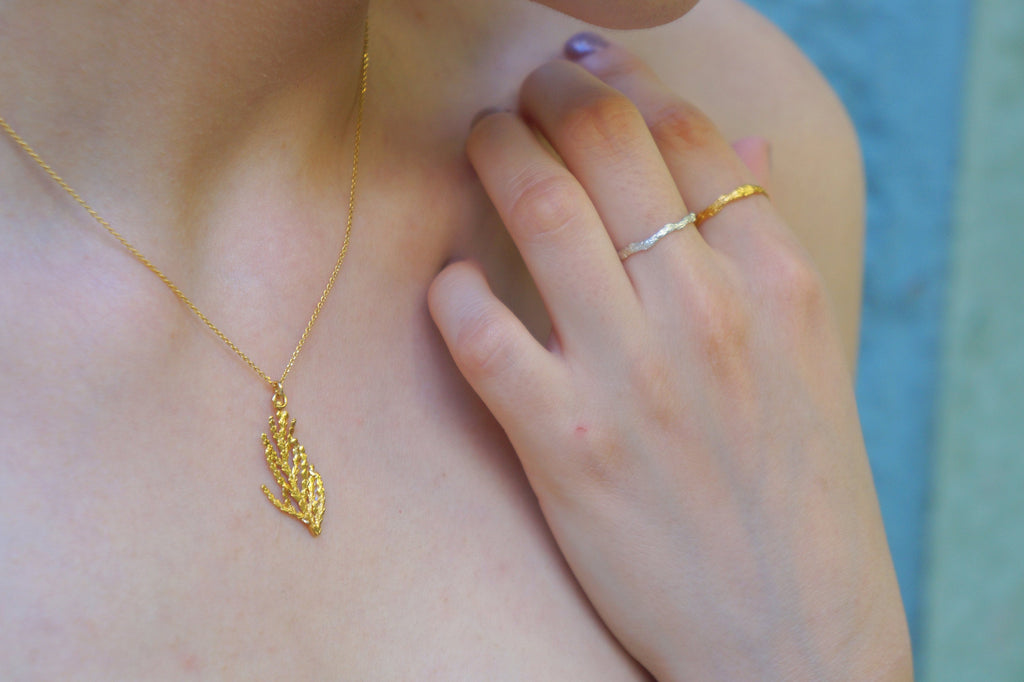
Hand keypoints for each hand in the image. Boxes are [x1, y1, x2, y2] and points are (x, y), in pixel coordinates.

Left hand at [429, 35, 910, 680]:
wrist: (792, 635)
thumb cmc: (800, 493)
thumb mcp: (815, 360)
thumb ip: (771, 248)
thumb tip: (741, 146)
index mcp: (779, 284)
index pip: (687, 136)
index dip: (624, 81)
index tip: (585, 69)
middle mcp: (709, 314)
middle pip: (608, 147)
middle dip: (549, 97)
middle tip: (522, 95)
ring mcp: (634, 379)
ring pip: (542, 213)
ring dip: (497, 156)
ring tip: (482, 142)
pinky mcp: (569, 448)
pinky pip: (484, 334)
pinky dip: (456, 292)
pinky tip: (453, 283)